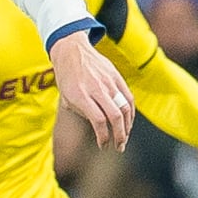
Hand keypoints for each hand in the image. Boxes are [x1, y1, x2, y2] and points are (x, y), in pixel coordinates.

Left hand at [48, 33, 132, 149]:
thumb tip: (100, 128)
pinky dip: (131, 113)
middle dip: (119, 136)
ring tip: (124, 138)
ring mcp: (108, 82)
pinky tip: (128, 123)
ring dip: (127, 127)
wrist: (72, 50)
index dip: (103, 137)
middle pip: (115, 116)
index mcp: (80, 95)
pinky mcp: (116, 76)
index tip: (103, 146)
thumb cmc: (67, 78)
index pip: (98, 120)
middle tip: (118, 147)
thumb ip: (82, 113)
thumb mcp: (66, 97)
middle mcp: (96, 88)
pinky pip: (129, 97)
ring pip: (125, 108)